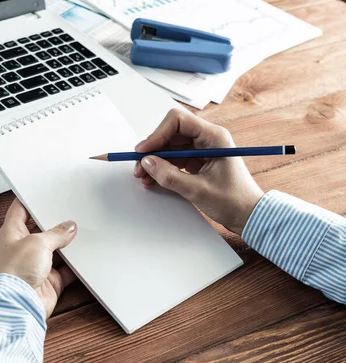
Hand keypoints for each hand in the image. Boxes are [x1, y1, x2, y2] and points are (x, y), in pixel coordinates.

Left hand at [0, 199, 77, 317]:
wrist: (17, 304)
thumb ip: (55, 233)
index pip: (20, 210)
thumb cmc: (13, 273)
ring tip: (81, 235)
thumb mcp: (37, 242)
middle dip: (55, 225)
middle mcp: (22, 249)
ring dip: (67, 246)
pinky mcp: (48, 281)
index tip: (43, 193)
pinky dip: (75, 267)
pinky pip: (66, 271)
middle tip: (70, 215)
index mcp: (11, 233)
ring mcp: (35, 266)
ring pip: (55, 251)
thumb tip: (68, 227)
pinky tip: (84, 260)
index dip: (30, 200)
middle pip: (41, 231)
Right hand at [134, 108, 263, 234]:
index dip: (158, 134)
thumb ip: (170, 176)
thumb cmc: (234, 201)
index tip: (143, 150)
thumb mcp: (198, 190)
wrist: (248, 215)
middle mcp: (207, 139)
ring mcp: (201, 150)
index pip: (178, 121)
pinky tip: (152, 179)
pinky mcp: (196, 161)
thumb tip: (147, 163)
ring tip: (144, 176)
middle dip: (153, 149)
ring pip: (169, 147)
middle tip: (139, 166)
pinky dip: (161, 168)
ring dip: (154, 160)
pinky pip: (173, 159)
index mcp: (214, 137)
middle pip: (171, 133)